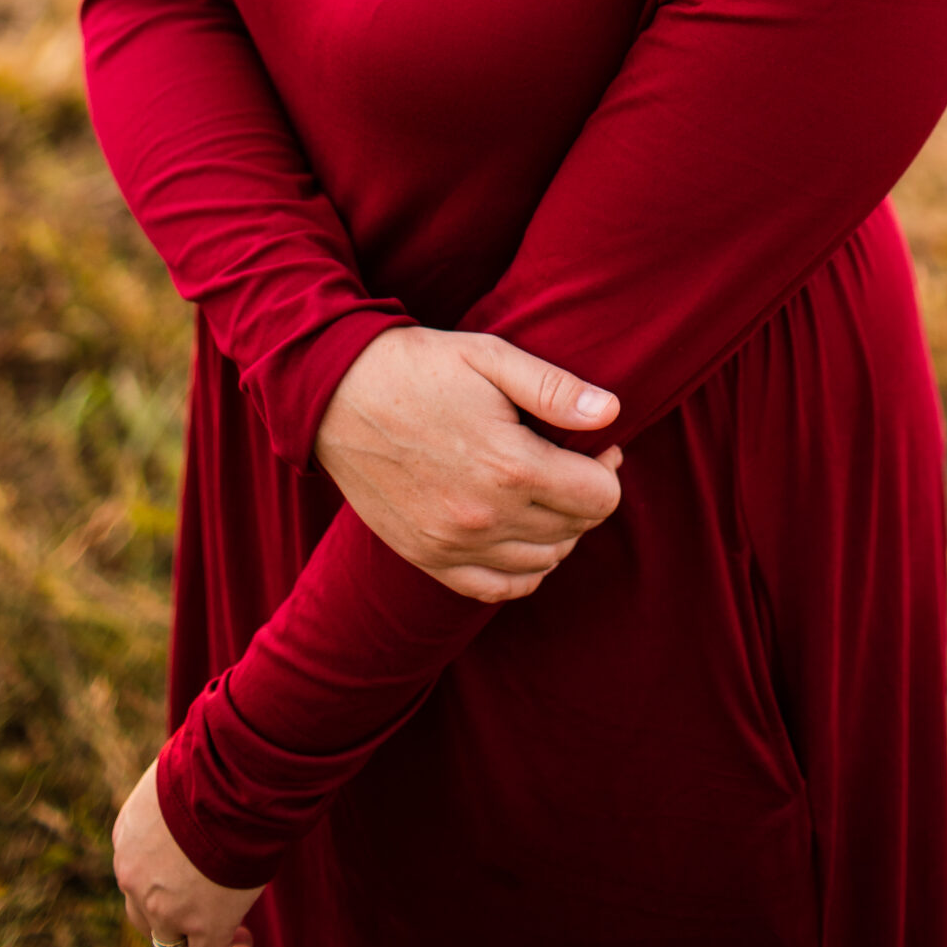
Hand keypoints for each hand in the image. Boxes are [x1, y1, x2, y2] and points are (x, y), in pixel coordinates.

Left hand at [114, 758, 261, 946]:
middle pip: (142, 913)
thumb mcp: (178, 774)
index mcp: (127, 837)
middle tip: (204, 909)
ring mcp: (167, 906)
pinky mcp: (204, 923)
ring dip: (194, 939)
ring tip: (231, 935)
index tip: (189, 878)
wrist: (234, 776)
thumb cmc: (217, 759)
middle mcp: (135, 877)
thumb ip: (176, 799)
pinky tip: (242, 945)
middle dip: (172, 914)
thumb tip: (198, 792)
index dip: (162, 881)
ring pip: (169, 941)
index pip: (136, 873)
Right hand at [314, 326, 622, 601]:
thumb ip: (555, 389)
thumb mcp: (491, 357)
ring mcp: (453, 545)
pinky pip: (496, 588)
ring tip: (546, 491)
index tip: (597, 446)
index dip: (608, 470)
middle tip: (574, 460)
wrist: (335, 394)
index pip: (599, 499)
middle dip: (586, 496)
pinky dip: (522, 570)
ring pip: (541, 562)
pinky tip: (521, 536)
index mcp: (510, 466)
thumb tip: (611, 412)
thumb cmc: (419, 367)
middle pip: (574, 531)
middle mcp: (485, 518)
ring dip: (558, 532)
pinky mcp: (426, 558)